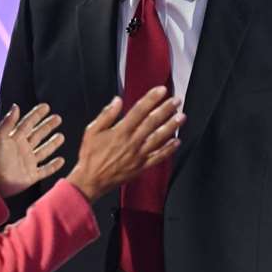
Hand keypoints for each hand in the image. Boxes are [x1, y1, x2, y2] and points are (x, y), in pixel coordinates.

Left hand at [0, 103, 65, 197]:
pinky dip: (54, 166)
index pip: (28, 124)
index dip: (36, 115)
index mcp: (14, 139)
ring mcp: (28, 162)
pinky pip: (45, 170)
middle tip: (58, 118)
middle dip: (47, 126)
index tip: (46, 106)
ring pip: (43, 151)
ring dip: (52, 144)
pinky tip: (61, 160)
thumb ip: (8, 122)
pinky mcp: (31, 176)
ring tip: (61, 136)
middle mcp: (22, 149)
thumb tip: (16, 106)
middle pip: (38, 135)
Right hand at [66, 88, 183, 201]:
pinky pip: (158, 157)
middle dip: (166, 109)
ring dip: (171, 127)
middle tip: (176, 101)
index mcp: (119, 132)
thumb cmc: (90, 156)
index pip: (139, 111)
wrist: (90, 181)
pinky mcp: (141, 167)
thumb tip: (117, 101)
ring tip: (181, 117)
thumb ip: (106, 115)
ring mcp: (138, 155)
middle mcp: (131, 142)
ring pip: (158, 138)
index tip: (161, 90)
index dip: (151, 99)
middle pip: (152, 122)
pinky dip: (168, 149)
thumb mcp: (91, 131)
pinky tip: (176, 141)